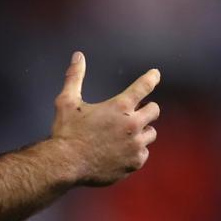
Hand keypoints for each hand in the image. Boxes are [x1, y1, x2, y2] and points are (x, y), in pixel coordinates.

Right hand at [51, 51, 160, 185]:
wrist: (65, 164)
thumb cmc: (66, 132)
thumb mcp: (66, 101)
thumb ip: (75, 77)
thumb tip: (78, 56)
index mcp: (119, 107)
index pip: (144, 86)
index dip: (151, 78)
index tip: (155, 74)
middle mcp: (132, 125)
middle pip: (154, 110)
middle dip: (146, 110)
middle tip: (132, 114)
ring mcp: (136, 145)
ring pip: (150, 134)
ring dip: (141, 132)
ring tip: (123, 135)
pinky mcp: (135, 162)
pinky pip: (144, 153)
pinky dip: (135, 151)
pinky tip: (120, 152)